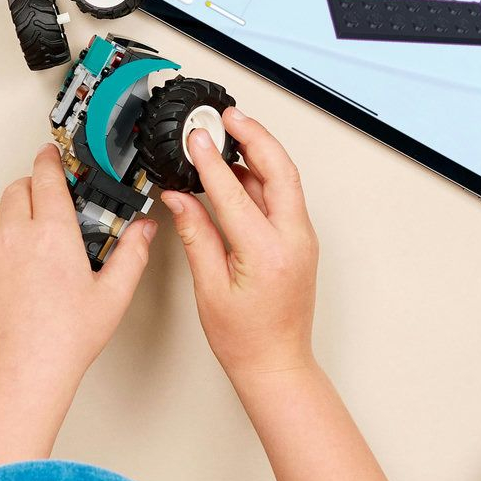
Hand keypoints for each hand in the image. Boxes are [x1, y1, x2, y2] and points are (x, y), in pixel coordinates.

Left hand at [0, 143, 156, 391]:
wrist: (21, 373)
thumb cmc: (63, 341)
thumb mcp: (112, 296)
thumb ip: (131, 255)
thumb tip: (143, 230)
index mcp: (52, 233)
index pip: (47, 177)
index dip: (49, 160)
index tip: (50, 155)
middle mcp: (13, 235)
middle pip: (17, 189)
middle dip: (31, 189)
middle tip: (42, 206)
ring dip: (3, 215)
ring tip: (17, 236)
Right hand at [160, 108, 317, 381]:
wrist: (276, 364)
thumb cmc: (245, 339)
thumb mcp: (208, 287)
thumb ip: (195, 235)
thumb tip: (180, 198)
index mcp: (266, 252)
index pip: (233, 191)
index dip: (209, 161)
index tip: (195, 138)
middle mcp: (293, 240)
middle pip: (278, 170)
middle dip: (254, 136)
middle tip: (229, 116)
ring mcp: (301, 239)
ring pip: (284, 180)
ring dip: (260, 153)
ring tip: (231, 134)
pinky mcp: (299, 242)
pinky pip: (283, 198)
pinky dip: (263, 176)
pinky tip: (240, 171)